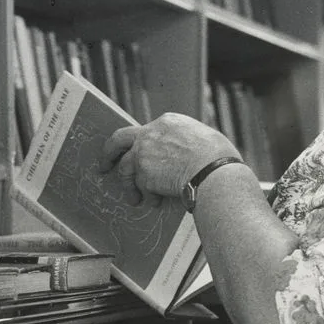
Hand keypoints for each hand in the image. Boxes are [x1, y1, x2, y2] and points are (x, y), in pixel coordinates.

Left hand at [99, 112, 240, 206]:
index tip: (136, 152)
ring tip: (134, 198)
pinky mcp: (143, 174)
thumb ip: (184, 141)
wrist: (214, 172)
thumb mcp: (202, 137)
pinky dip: (147, 197)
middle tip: (105, 165)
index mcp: (167, 121)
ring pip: (125, 169)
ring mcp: (143, 153)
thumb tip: (184, 154)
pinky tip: (156, 202)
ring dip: (129, 185)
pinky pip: (140, 188)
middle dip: (109, 153)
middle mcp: (150, 133)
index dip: (140, 143)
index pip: (145, 130)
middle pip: (119, 140)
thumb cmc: (218, 157)